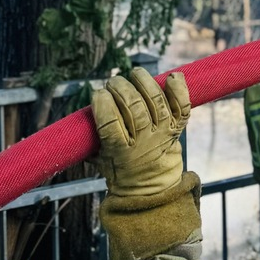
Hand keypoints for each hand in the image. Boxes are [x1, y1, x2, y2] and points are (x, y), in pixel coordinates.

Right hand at [92, 68, 190, 198]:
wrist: (152, 185)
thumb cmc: (120, 169)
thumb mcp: (99, 160)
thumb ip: (89, 142)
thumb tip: (76, 122)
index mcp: (121, 152)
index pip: (111, 123)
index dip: (103, 104)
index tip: (97, 94)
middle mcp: (145, 141)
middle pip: (134, 107)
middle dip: (120, 88)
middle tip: (112, 83)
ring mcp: (163, 133)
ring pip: (157, 101)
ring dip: (144, 82)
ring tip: (134, 74)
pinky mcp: (177, 127)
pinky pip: (182, 105)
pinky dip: (179, 89)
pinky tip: (172, 77)